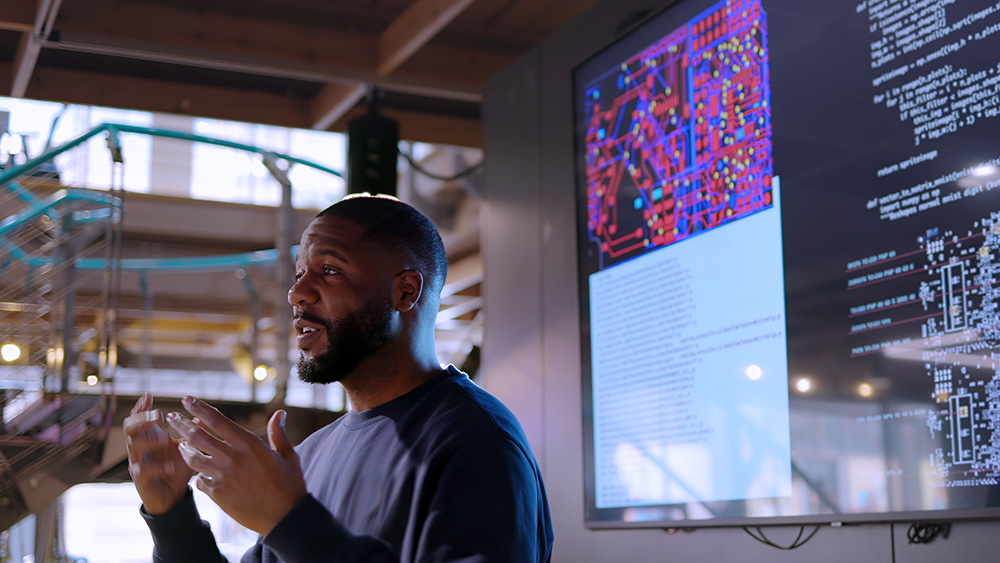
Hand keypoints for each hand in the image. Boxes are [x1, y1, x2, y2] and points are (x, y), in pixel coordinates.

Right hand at [123, 394, 192, 514]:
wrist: (172, 496)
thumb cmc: (176, 467)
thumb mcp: (186, 447)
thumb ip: (191, 432)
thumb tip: (202, 414)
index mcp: (149, 436)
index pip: (139, 417)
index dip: (142, 406)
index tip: (149, 395)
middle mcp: (139, 447)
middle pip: (129, 428)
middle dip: (142, 419)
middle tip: (158, 416)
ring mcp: (138, 463)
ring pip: (133, 447)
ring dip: (149, 440)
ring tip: (166, 439)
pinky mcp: (141, 480)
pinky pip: (144, 471)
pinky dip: (157, 467)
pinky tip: (170, 466)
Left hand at [166, 396, 306, 535]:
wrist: (285, 516)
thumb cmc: (289, 484)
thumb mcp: (288, 455)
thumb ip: (278, 433)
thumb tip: (280, 413)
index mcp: (248, 443)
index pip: (216, 420)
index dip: (199, 408)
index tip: (187, 400)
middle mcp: (231, 457)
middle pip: (197, 436)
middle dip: (181, 424)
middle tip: (171, 417)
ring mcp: (222, 476)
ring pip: (193, 458)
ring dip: (184, 449)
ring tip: (179, 444)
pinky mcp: (217, 493)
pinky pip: (199, 480)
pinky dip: (197, 475)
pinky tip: (198, 473)